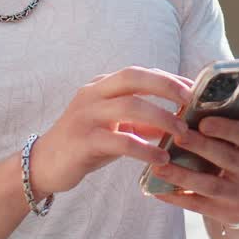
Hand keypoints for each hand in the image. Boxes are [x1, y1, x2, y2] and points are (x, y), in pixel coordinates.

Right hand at [27, 67, 192, 196]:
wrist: (44, 165)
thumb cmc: (86, 144)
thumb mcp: (116, 128)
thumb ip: (144, 122)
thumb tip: (180, 121)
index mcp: (101, 86)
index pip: (139, 73)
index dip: (168, 79)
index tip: (194, 90)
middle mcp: (92, 94)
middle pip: (133, 77)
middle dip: (165, 85)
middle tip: (190, 101)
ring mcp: (85, 116)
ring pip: (129, 106)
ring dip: (161, 118)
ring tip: (182, 134)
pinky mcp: (82, 141)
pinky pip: (119, 141)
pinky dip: (144, 148)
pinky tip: (161, 158)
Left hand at [150, 103, 238, 226]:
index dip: (226, 129)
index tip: (203, 121)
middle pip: (226, 158)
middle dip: (200, 147)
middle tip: (176, 136)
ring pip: (210, 185)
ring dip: (182, 175)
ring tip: (157, 165)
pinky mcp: (228, 214)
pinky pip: (199, 206)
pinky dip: (177, 197)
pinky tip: (157, 189)